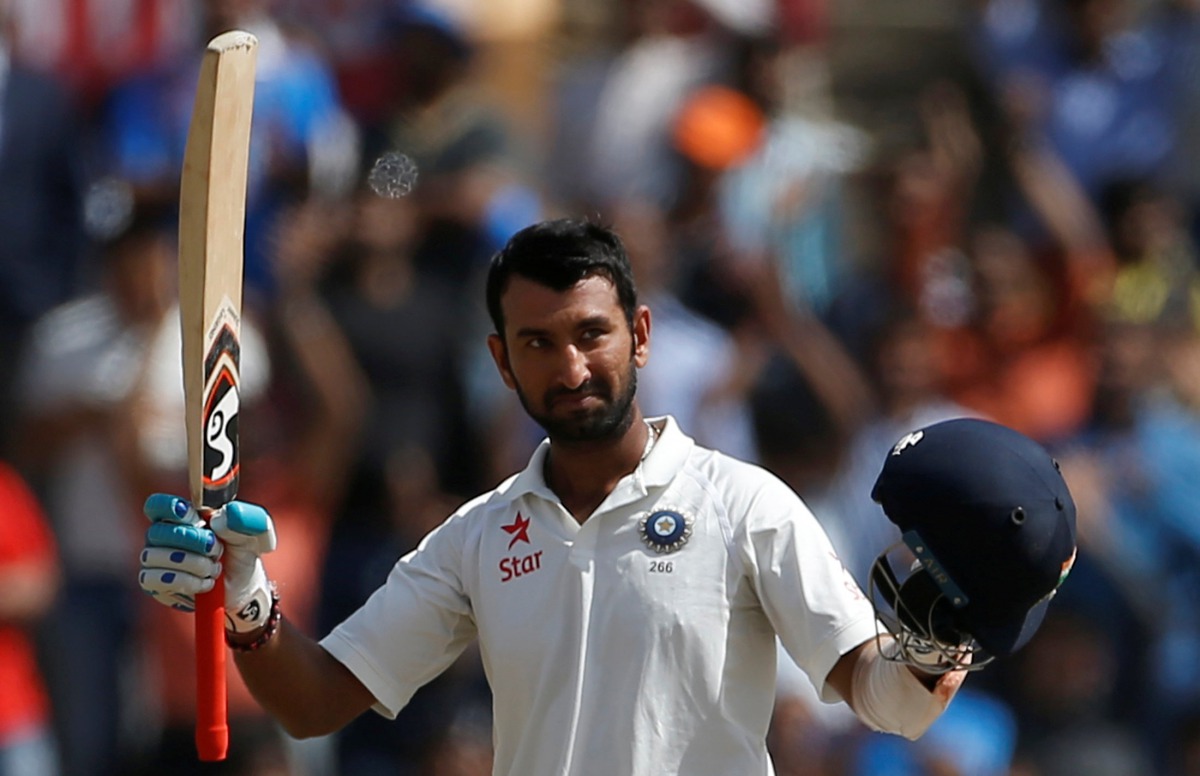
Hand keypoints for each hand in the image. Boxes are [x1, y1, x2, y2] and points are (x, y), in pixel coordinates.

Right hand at [140, 494, 276, 631]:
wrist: (242, 588)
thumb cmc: (241, 554)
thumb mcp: (252, 536)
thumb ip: (242, 521)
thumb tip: (219, 519)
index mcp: (182, 516)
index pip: (158, 505)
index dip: (170, 508)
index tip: (191, 515)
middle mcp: (162, 535)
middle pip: (160, 531)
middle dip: (194, 541)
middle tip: (217, 550)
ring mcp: (155, 559)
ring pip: (157, 557)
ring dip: (194, 564)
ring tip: (213, 569)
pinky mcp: (154, 584)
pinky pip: (157, 580)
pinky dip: (187, 582)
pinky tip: (203, 583)